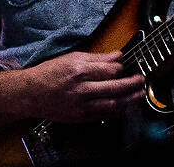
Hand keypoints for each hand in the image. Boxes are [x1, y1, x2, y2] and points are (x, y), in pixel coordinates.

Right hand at [28, 50, 144, 122]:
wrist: (31, 93)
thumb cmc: (50, 73)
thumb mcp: (72, 58)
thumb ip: (97, 58)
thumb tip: (117, 56)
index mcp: (79, 71)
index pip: (110, 70)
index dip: (122, 68)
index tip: (126, 66)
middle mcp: (81, 89)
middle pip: (115, 88)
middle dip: (132, 84)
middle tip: (141, 80)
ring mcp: (81, 105)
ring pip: (113, 104)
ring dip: (130, 100)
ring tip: (140, 95)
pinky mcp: (80, 117)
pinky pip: (104, 116)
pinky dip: (117, 112)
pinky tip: (125, 107)